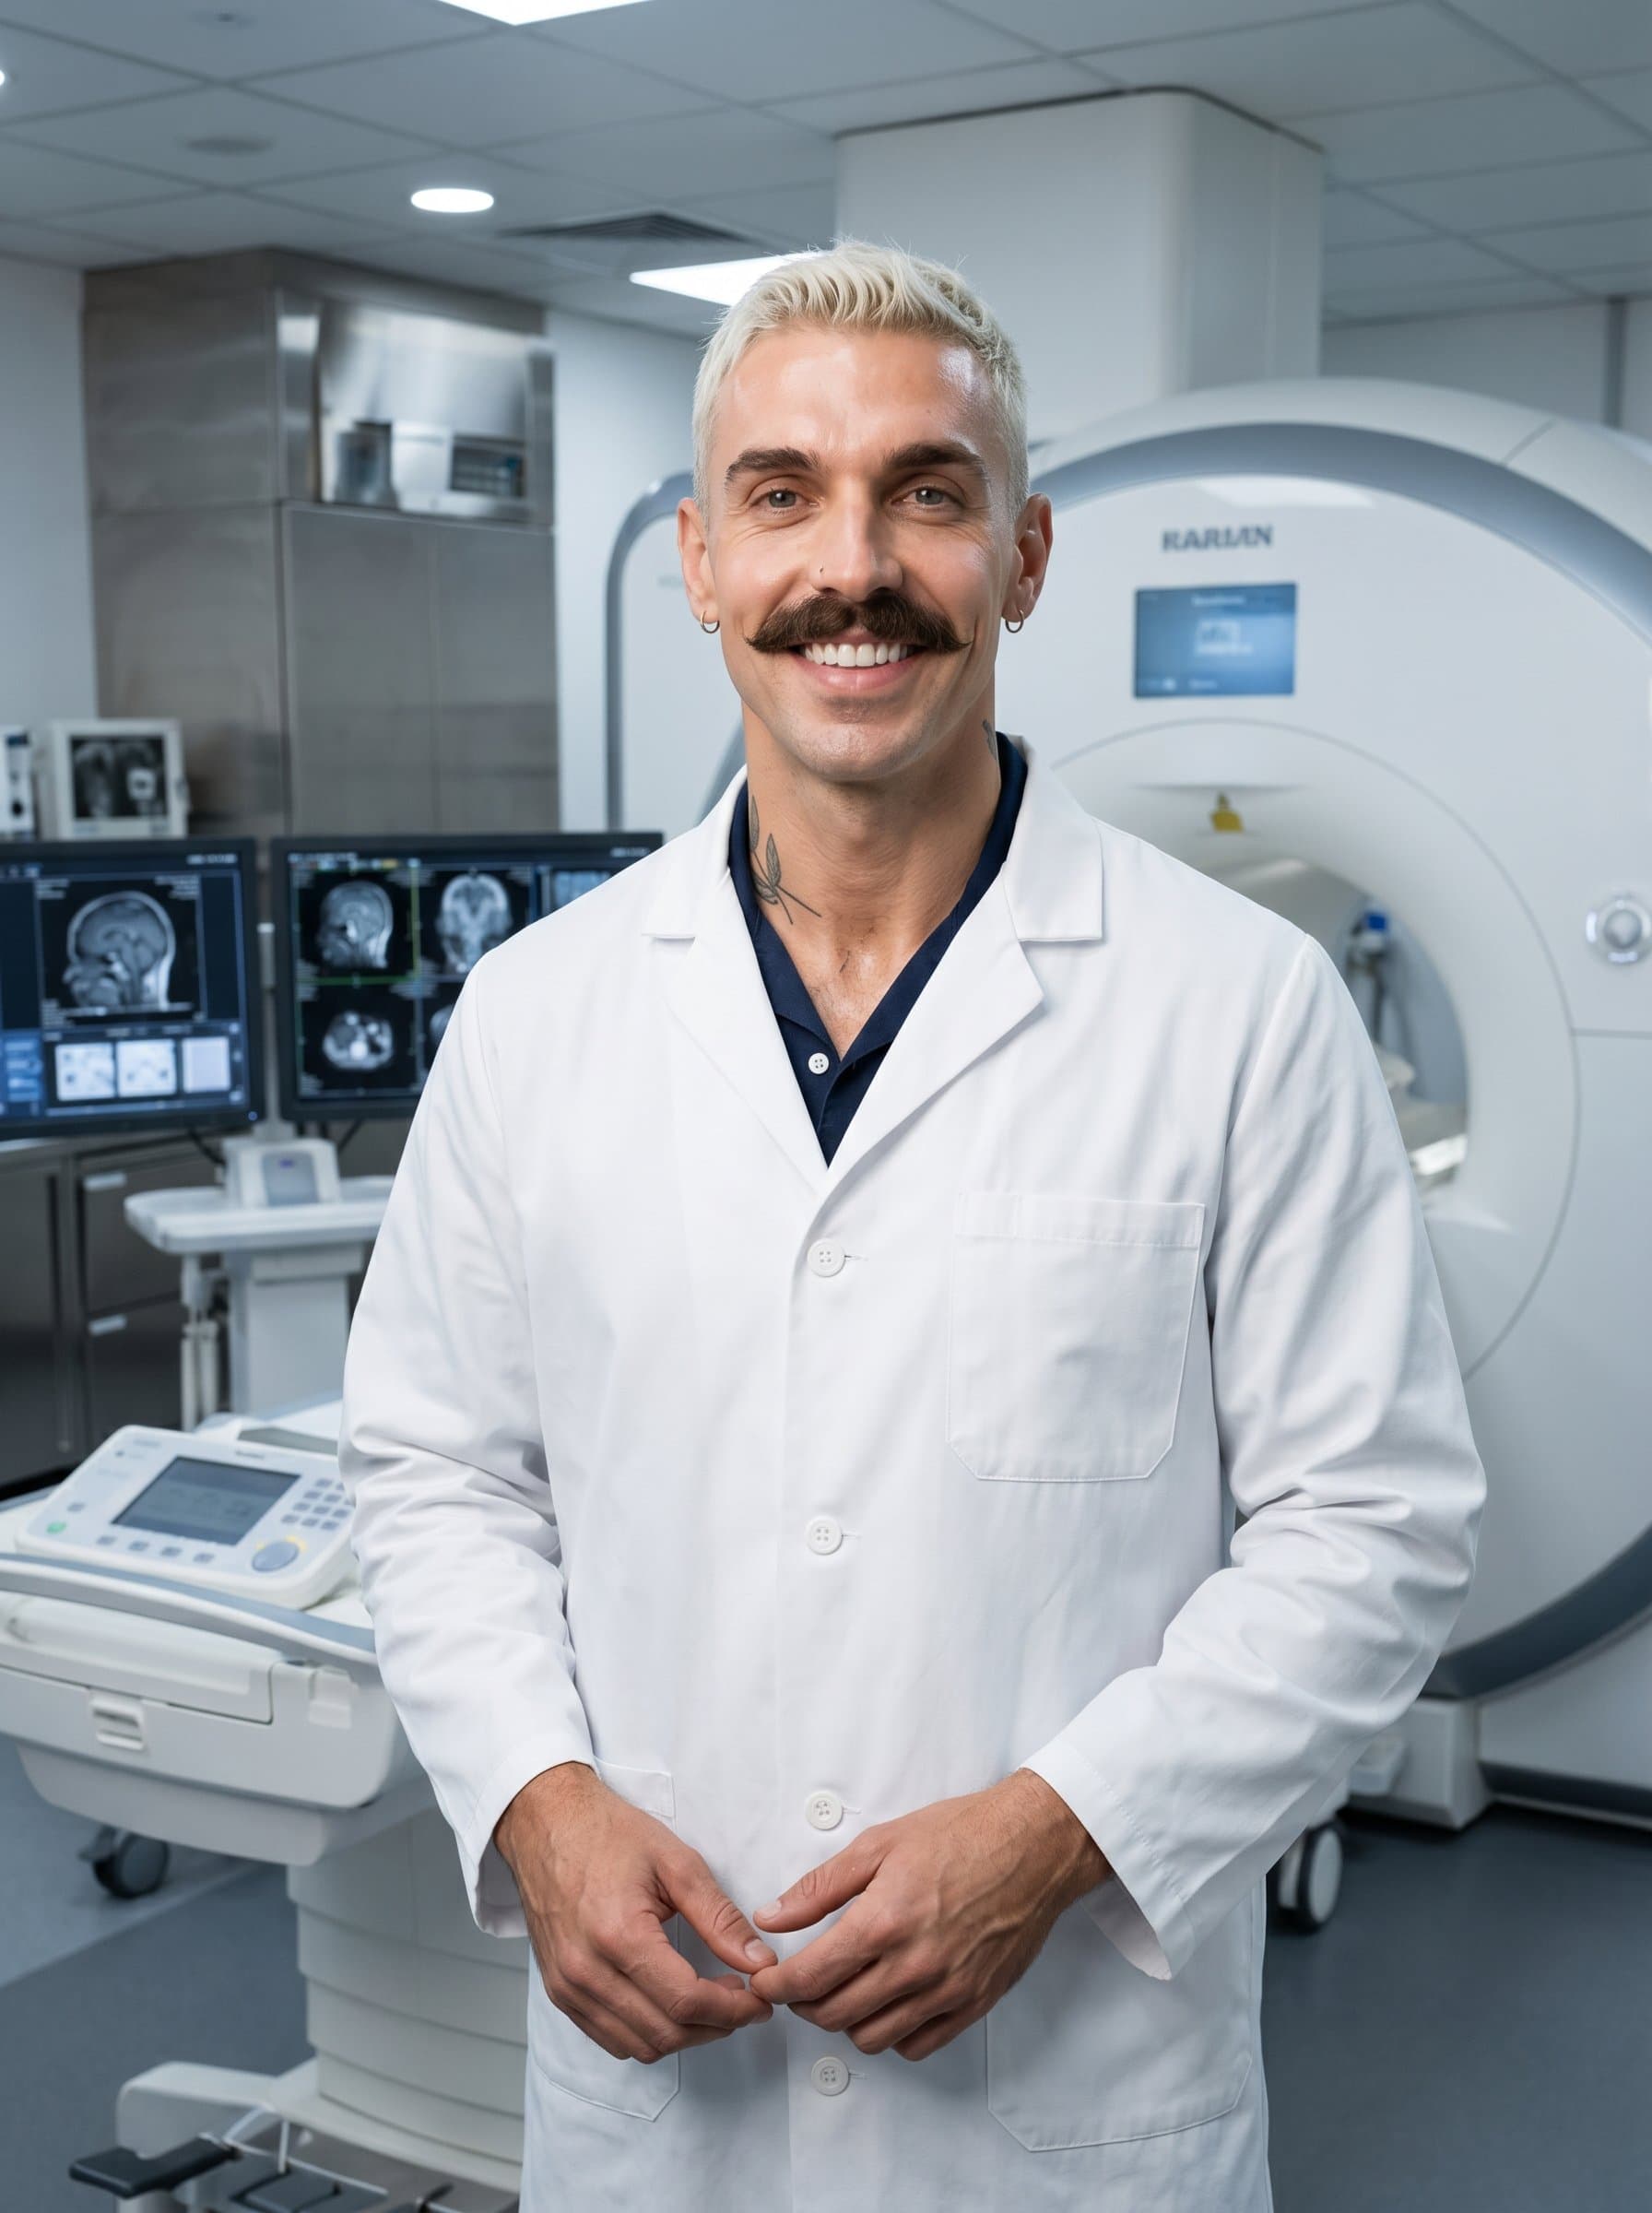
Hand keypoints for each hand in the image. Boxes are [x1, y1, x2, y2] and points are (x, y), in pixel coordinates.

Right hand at [495, 1760, 777, 2063]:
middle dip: (716, 2025)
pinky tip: (671, 2005)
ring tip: (712, 2003)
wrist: (547, 1824)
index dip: (733, 2009)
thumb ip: (719, 1917)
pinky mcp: (559, 1993)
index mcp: (619, 1935)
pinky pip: (611, 2039)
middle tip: (743, 2000)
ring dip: (684, 2036)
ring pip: (640, 2046)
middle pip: (666, 2032)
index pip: (686, 2001)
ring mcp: (568, 1987)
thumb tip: (757, 1960)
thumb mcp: (676, 1862)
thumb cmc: (609, 1834)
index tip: (759, 1999)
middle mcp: (587, 1971)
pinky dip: (649, 2034)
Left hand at [747, 1769, 1107, 2061]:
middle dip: (804, 2003)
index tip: (766, 1981)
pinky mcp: (974, 2003)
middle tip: (800, 1982)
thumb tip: (772, 1915)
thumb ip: (820, 1887)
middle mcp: (913, 1965)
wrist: (1032, 1846)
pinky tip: (888, 2002)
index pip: (810, 1977)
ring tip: (844, 1990)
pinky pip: (918, 2044)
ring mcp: (946, 1990)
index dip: (776, 1986)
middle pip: (834, 2014)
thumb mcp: (880, 1844)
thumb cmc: (961, 1835)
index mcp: (883, 1921)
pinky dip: (893, 2033)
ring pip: (872, 2038)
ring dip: (847, 2020)